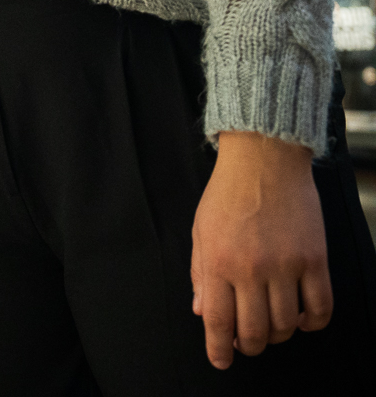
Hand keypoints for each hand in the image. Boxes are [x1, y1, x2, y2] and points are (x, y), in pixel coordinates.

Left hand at [191, 131, 331, 367]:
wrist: (264, 159)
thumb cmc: (227, 194)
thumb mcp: (201, 231)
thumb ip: (200, 274)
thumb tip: (202, 312)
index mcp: (218, 262)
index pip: (218, 321)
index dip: (219, 349)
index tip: (221, 361)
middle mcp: (251, 269)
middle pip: (254, 331)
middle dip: (249, 346)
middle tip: (247, 344)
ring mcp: (286, 265)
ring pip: (286, 324)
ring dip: (279, 334)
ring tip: (272, 325)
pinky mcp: (314, 259)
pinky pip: (320, 307)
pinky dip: (312, 323)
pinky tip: (302, 319)